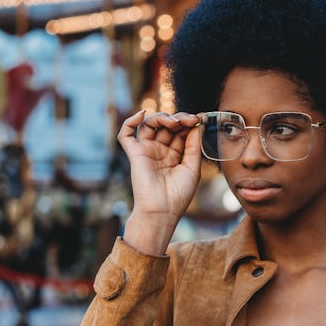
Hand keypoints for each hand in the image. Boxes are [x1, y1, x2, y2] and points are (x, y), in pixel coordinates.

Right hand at [117, 110, 201, 253]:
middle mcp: (160, 151)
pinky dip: (130, 121)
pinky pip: (126, 134)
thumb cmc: (178, 194)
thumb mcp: (192, 167)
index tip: (199, 118)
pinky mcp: (134, 154)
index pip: (181, 131)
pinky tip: (142, 115)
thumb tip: (197, 124)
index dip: (189, 123)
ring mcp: (147, 151)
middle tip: (189, 120)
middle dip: (178, 119)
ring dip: (161, 117)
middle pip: (166, 125)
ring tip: (174, 122)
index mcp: (176, 155)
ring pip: (150, 125)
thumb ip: (194, 146)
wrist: (162, 210)